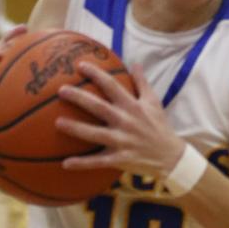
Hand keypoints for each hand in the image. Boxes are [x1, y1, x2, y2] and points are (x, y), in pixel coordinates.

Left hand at [56, 61, 184, 180]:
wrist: (171, 156)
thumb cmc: (160, 127)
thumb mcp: (154, 102)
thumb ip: (142, 83)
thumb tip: (135, 64)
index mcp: (132, 106)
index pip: (112, 85)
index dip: (96, 74)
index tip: (79, 65)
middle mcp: (126, 122)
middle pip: (99, 107)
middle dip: (80, 98)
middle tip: (61, 90)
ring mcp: (122, 141)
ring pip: (95, 134)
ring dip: (76, 129)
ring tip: (57, 123)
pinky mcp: (120, 159)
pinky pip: (98, 162)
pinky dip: (82, 163)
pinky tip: (65, 163)